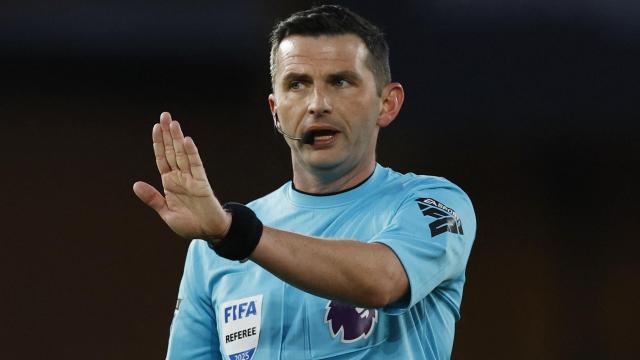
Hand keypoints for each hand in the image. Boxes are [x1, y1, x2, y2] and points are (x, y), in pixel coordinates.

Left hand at [133, 112, 230, 240]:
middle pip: (172, 151)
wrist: (208, 233)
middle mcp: (180, 177)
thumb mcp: (166, 213)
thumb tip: (135, 184)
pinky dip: (191, 153)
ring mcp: (191, 178)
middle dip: (168, 134)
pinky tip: (187, 141)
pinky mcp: (202, 183)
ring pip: (183, 154)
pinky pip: (196, 165)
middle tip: (165, 115)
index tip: (156, 127)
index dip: (158, 143)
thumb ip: (153, 198)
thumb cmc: (189, 225)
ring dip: (178, 138)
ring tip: (173, 122)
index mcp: (169, 183)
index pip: (162, 158)